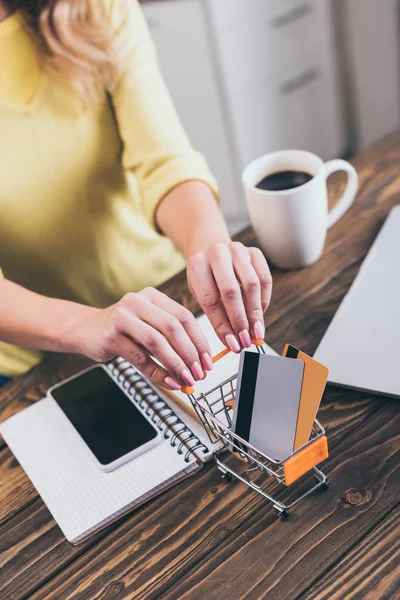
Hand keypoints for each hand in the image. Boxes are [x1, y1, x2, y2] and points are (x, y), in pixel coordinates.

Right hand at [76, 288, 212, 389]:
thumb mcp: (148, 326)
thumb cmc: (123, 330)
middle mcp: (138, 302)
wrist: (85, 330)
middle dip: (190, 354)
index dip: (199, 340)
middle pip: (172, 328)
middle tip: (199, 373)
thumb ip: (171, 340)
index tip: (208, 361)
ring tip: (186, 380)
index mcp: (153, 296)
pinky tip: (168, 381)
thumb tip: (198, 365)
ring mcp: (122, 317)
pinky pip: (139, 357)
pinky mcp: (110, 335)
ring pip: (156, 342)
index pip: (184, 316)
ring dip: (175, 364)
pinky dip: (157, 372)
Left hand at [187, 242, 271, 351]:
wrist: (212, 250)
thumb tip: (234, 341)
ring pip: (252, 285)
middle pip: (231, 291)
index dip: (222, 325)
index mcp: (197, 264)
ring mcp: (238, 250)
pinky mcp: (255, 252)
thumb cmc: (205, 278)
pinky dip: (264, 300)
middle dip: (240, 320)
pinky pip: (265, 279)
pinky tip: (260, 314)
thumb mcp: (201, 293)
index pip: (210, 299)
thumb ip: (215, 314)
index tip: (231, 343)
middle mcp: (217, 253)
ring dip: (255, 313)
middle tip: (245, 341)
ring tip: (256, 333)